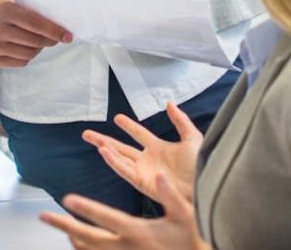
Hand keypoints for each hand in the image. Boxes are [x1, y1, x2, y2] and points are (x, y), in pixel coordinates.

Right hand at [0, 0, 72, 67]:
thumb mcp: (11, 3)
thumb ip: (30, 13)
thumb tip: (55, 24)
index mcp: (5, 12)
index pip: (36, 24)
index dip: (54, 31)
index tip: (67, 35)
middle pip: (34, 41)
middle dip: (49, 40)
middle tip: (55, 38)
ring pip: (29, 54)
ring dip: (38, 48)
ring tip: (37, 42)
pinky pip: (19, 62)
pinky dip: (27, 56)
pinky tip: (25, 48)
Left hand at [40, 173, 209, 249]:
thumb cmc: (192, 240)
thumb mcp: (186, 215)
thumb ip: (170, 195)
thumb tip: (159, 174)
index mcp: (138, 232)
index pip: (105, 218)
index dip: (85, 208)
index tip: (67, 199)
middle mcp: (126, 248)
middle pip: (87, 237)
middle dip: (63, 225)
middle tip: (43, 216)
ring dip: (72, 237)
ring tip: (59, 225)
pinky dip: (84, 249)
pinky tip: (79, 241)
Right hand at [83, 102, 202, 203]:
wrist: (204, 186)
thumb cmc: (202, 167)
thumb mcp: (192, 138)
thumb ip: (180, 121)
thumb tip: (170, 103)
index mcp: (160, 149)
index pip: (139, 134)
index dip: (128, 126)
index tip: (117, 118)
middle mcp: (148, 160)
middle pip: (121, 147)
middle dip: (104, 139)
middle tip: (87, 133)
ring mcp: (144, 171)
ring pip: (119, 158)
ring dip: (105, 148)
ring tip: (92, 139)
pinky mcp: (143, 183)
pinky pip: (124, 170)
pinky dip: (113, 161)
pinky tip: (103, 151)